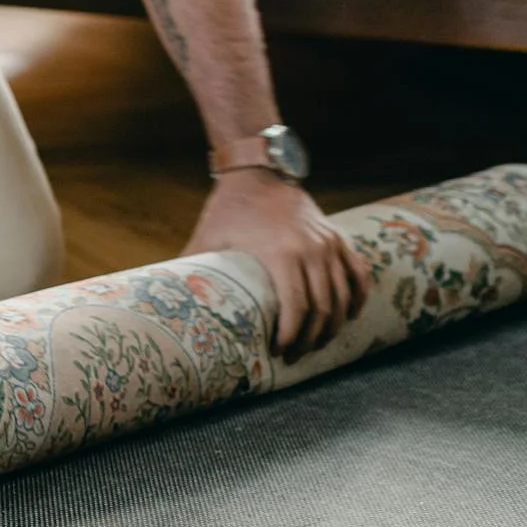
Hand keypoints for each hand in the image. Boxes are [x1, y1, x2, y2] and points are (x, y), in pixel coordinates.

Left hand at [183, 169, 371, 362]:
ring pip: (343, 296)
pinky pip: (358, 274)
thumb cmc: (229, 207)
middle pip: (323, 308)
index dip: (292, 335)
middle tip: (295, 356)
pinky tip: (350, 317)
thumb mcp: (209, 236)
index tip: (280, 352)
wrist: (257, 171)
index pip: (297, 307)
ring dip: (333, 326)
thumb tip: (168, 295)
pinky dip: (358, 298)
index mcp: (281, 253)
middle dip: (311, 338)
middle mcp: (312, 249)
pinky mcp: (338, 238)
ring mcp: (328, 243)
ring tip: (317, 344)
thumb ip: (193, 266)